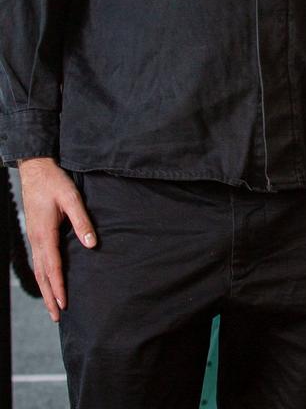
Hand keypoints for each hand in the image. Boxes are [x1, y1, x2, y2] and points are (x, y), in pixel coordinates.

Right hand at [18, 157, 96, 321]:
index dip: (58, 286)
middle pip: (42, 274)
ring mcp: (33, 237)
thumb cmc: (54, 182)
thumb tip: (91, 244)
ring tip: (52, 305)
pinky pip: (38, 260)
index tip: (63, 303)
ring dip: (45, 288)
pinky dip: (42, 275)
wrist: (36, 169)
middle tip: (57, 316)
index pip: (53, 266)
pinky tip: (48, 280)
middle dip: (49, 296)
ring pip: (38, 269)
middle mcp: (36, 239)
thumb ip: (81, 220)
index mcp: (45, 234)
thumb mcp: (71, 198)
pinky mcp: (35, 233)